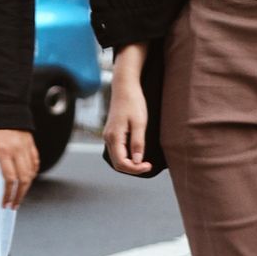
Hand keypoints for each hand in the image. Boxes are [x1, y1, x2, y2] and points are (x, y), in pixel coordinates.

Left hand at [0, 127, 38, 206]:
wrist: (1, 101)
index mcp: (3, 150)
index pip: (9, 179)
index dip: (8, 194)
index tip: (5, 204)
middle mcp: (17, 150)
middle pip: (23, 181)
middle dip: (18, 196)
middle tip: (13, 205)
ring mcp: (26, 147)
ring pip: (31, 174)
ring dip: (25, 188)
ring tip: (18, 196)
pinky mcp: (31, 144)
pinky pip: (35, 164)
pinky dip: (32, 175)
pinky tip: (26, 181)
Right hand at [104, 47, 152, 175]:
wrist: (125, 86)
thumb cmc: (133, 102)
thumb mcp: (140, 123)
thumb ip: (138, 143)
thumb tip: (137, 161)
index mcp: (114, 136)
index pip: (122, 163)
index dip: (136, 169)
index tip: (149, 165)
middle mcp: (108, 138)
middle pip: (118, 164)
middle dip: (133, 169)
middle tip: (147, 165)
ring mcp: (108, 136)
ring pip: (117, 159)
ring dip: (129, 164)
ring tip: (143, 160)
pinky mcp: (112, 133)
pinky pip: (117, 152)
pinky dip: (127, 157)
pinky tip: (137, 154)